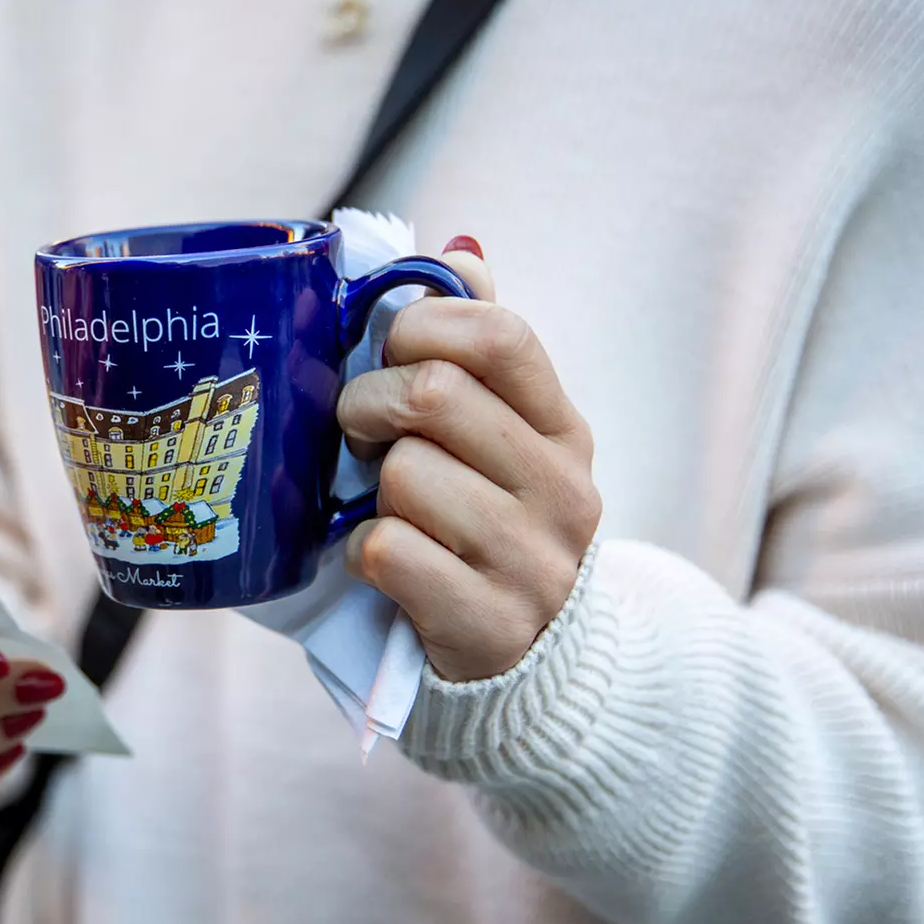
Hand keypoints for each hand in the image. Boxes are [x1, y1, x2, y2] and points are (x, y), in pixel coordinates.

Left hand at [337, 239, 599, 681]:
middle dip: (367, 404)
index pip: (501, 335)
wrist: (534, 672)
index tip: (387, 349)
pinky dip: (362, 555)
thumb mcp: (505, 439)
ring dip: (369, 491)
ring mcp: (532, 562)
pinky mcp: (487, 625)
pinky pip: (388, 552)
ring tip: (383, 507)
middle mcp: (563, 490)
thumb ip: (479, 350)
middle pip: (433, 395)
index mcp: (565, 428)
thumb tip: (459, 251)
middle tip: (359, 432)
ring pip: (405, 476)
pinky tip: (383, 563)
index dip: (422, 324)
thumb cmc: (491, 527)